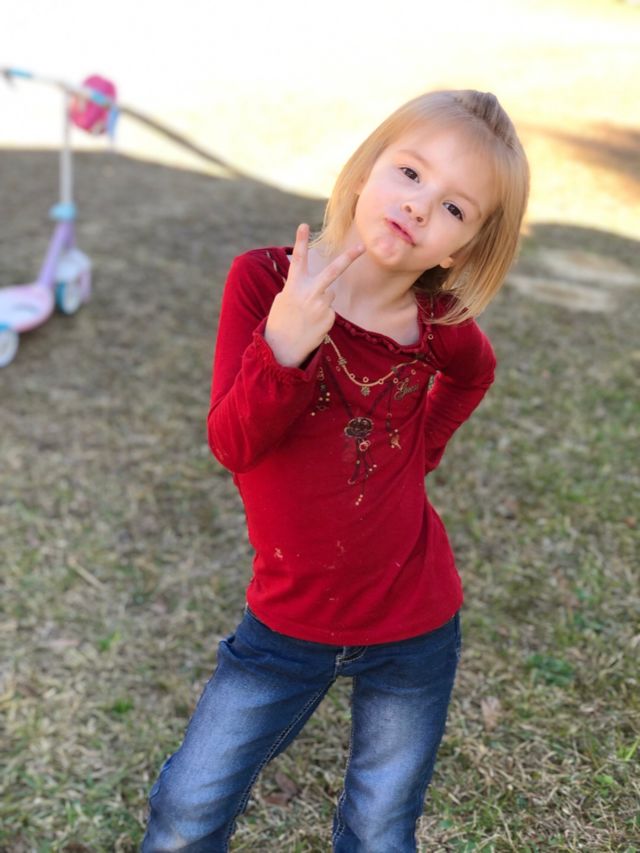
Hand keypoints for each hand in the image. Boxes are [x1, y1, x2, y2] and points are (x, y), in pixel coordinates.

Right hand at [264, 224, 364, 366]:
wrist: (282, 349)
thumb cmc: (281, 321)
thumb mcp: (284, 299)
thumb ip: (300, 288)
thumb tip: (323, 288)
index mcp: (294, 286)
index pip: (298, 260)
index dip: (300, 242)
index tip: (304, 225)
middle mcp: (309, 293)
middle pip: (333, 271)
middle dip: (349, 257)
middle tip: (363, 246)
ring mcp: (321, 306)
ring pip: (330, 293)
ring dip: (321, 301)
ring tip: (307, 315)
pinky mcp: (329, 318)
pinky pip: (330, 310)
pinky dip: (323, 315)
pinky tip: (312, 324)